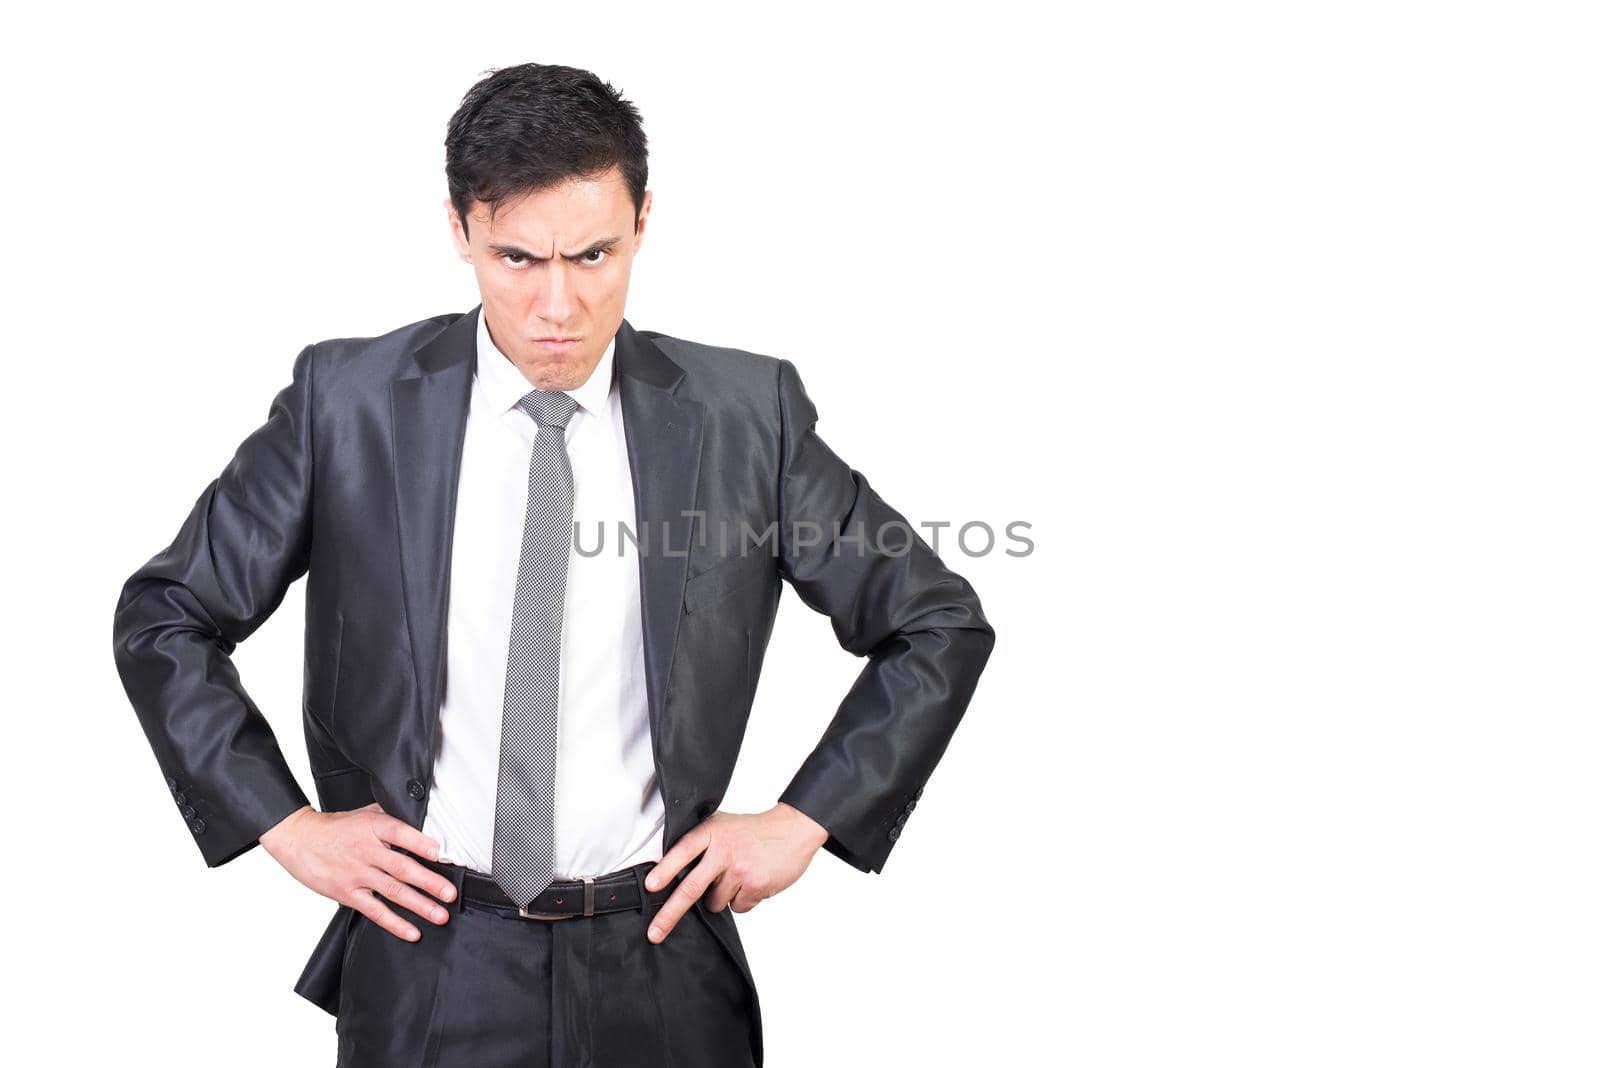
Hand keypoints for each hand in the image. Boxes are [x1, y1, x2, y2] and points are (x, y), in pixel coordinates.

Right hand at [259, 802, 456, 942]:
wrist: (299, 840)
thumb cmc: (336, 828)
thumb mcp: (364, 814)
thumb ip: (392, 818)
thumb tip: (423, 820)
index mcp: (372, 827)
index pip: (398, 833)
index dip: (419, 843)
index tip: (439, 853)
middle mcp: (366, 851)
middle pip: (401, 867)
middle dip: (429, 882)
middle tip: (450, 894)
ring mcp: (356, 874)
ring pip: (392, 891)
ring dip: (419, 905)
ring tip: (440, 915)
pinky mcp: (347, 894)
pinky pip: (374, 911)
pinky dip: (394, 923)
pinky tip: (411, 932)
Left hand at [641, 802, 829, 943]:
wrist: (793, 829)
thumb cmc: (752, 830)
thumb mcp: (722, 826)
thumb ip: (701, 844)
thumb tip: (672, 874)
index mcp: (712, 832)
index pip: (683, 851)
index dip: (665, 870)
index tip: (650, 886)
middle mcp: (724, 850)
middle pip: (691, 888)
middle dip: (669, 914)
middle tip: (654, 933)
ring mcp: (740, 870)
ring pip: (714, 903)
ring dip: (720, 897)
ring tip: (736, 875)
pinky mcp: (755, 886)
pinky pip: (737, 907)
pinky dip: (742, 900)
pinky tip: (751, 881)